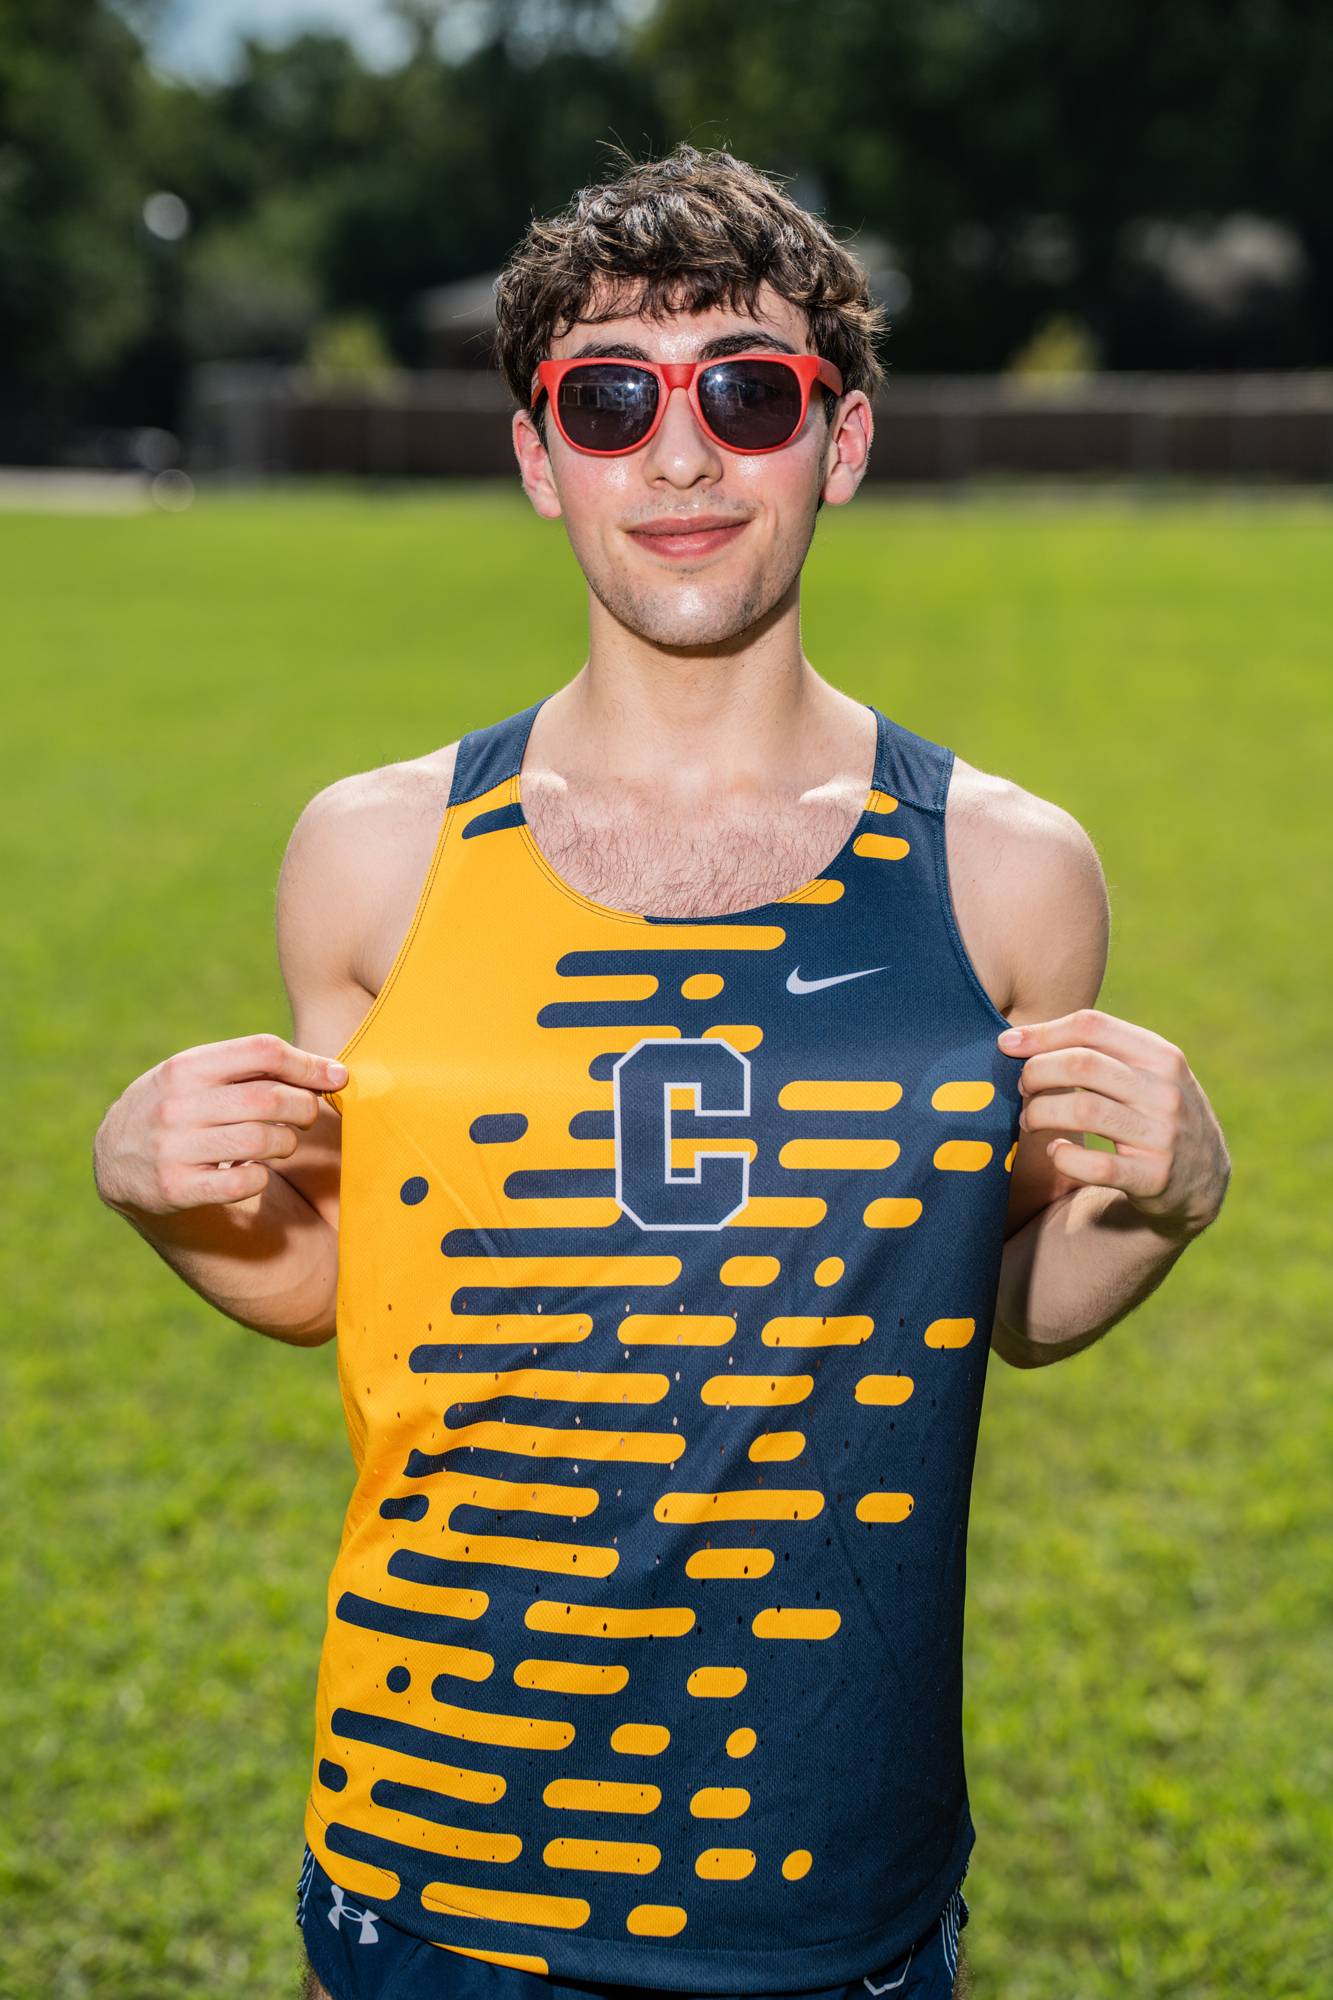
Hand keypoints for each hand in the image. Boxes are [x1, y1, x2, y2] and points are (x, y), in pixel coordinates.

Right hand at [94, 1034, 347, 1216]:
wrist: (114, 1162)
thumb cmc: (177, 1108)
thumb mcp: (195, 1075)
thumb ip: (248, 1068)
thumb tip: (328, 1070)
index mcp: (186, 1067)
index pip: (263, 1051)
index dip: (309, 1063)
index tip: (337, 1077)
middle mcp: (176, 1104)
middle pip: (270, 1099)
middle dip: (305, 1107)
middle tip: (308, 1115)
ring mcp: (173, 1148)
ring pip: (262, 1141)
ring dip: (287, 1143)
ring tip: (282, 1143)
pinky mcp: (176, 1189)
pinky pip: (244, 1183)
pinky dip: (261, 1177)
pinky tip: (255, 1171)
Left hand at [998, 1009, 1229, 1237]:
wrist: (1203, 1182)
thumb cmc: (1153, 1115)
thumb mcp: (1147, 1075)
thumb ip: (1101, 1052)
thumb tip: (1020, 1038)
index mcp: (1162, 1055)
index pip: (1092, 1026)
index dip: (1041, 1033)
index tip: (1007, 1045)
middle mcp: (1166, 1091)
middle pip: (1081, 1064)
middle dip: (1036, 1073)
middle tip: (1021, 1088)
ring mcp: (1163, 1135)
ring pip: (1082, 1110)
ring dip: (1040, 1113)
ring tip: (1028, 1121)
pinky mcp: (1155, 1178)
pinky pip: (1095, 1165)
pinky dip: (1064, 1157)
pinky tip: (1056, 1152)